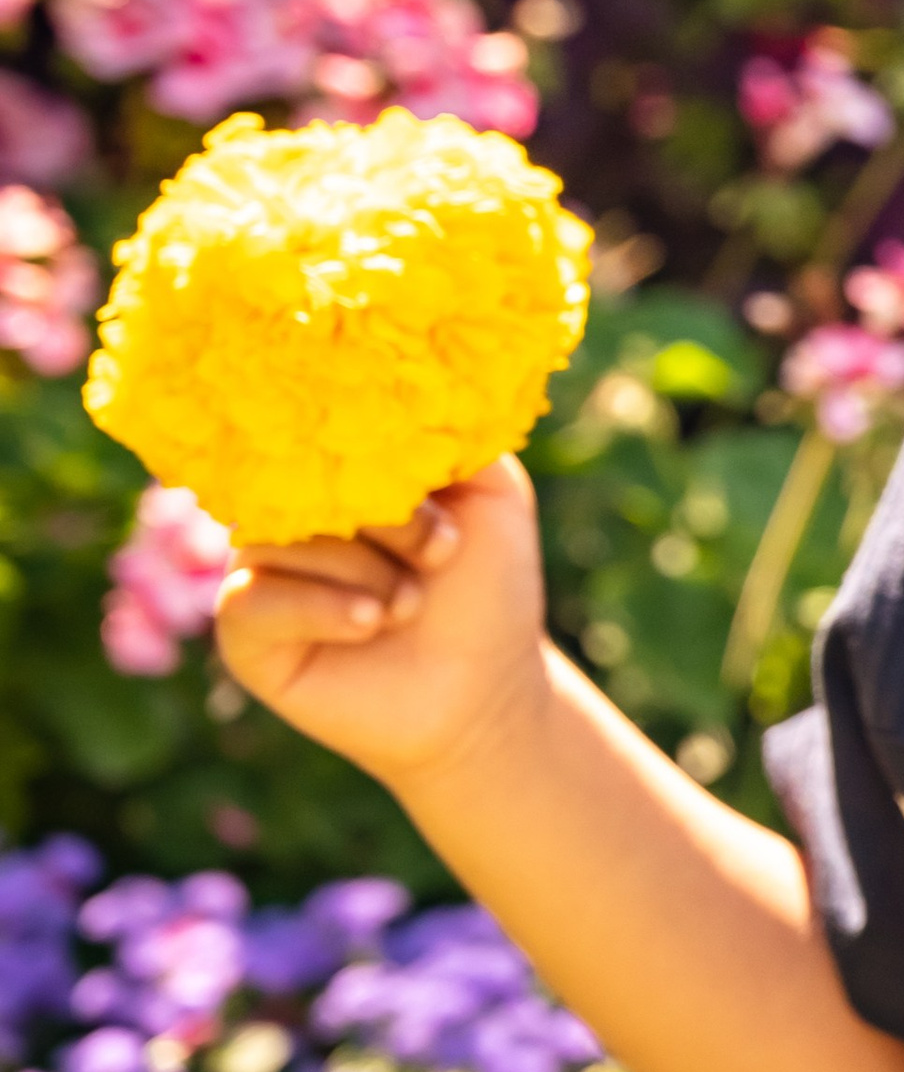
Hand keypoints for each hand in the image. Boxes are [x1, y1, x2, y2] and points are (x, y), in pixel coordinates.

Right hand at [214, 457, 552, 794]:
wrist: (483, 688)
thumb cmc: (485, 588)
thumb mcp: (489, 493)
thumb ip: (451, 431)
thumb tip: (402, 384)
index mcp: (335, 470)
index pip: (320, 426)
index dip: (379, 452)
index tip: (442, 495)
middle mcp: (288, 513)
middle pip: (294, 479)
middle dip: (381, 514)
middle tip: (442, 553)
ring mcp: (261, 570)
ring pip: (275, 538)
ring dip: (363, 569)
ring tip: (411, 604)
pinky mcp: (246, 634)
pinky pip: (250, 600)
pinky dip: (318, 606)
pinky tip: (369, 622)